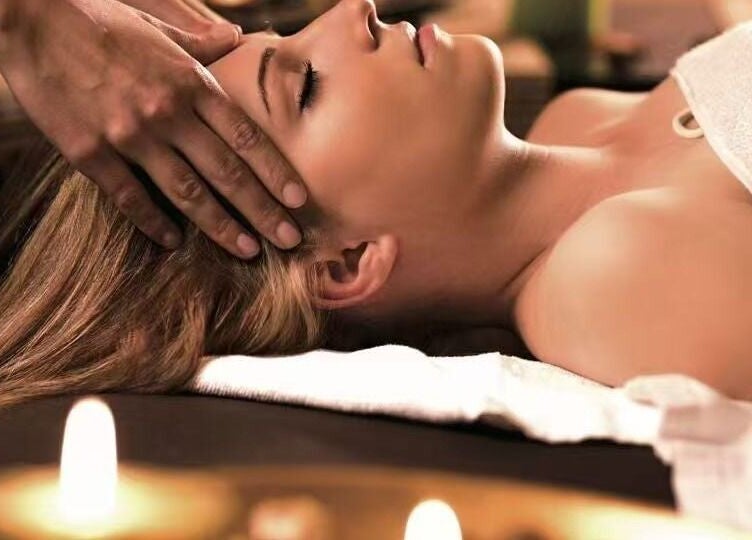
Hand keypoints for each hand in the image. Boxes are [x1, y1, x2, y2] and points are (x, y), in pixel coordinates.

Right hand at [0, 0, 305, 257]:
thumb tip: (238, 37)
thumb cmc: (101, 21)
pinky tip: (174, 242)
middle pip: (227, 173)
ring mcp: (130, 136)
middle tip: (289, 239)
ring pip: (187, 193)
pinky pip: (131, 198)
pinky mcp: (90, 154)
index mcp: (190, 82)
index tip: (300, 200)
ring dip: (221, 226)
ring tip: (247, 251)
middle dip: (263, 211)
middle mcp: (167, 113)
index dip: (276, 172)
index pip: (247, 136)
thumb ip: (203, 41)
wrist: (30, 21)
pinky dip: (154, 223)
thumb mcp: (160, 27)